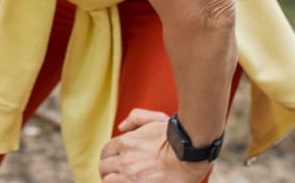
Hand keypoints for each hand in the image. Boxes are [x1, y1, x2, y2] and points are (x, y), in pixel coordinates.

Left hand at [98, 109, 212, 182]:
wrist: (190, 154)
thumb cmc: (176, 137)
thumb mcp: (155, 118)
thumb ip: (135, 118)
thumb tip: (121, 127)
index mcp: (126, 142)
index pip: (106, 152)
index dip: (109, 157)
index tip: (114, 161)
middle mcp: (125, 160)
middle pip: (104, 168)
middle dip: (109, 170)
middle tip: (117, 173)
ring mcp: (130, 176)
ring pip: (108, 181)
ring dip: (114, 180)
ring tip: (123, 180)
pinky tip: (130, 182)